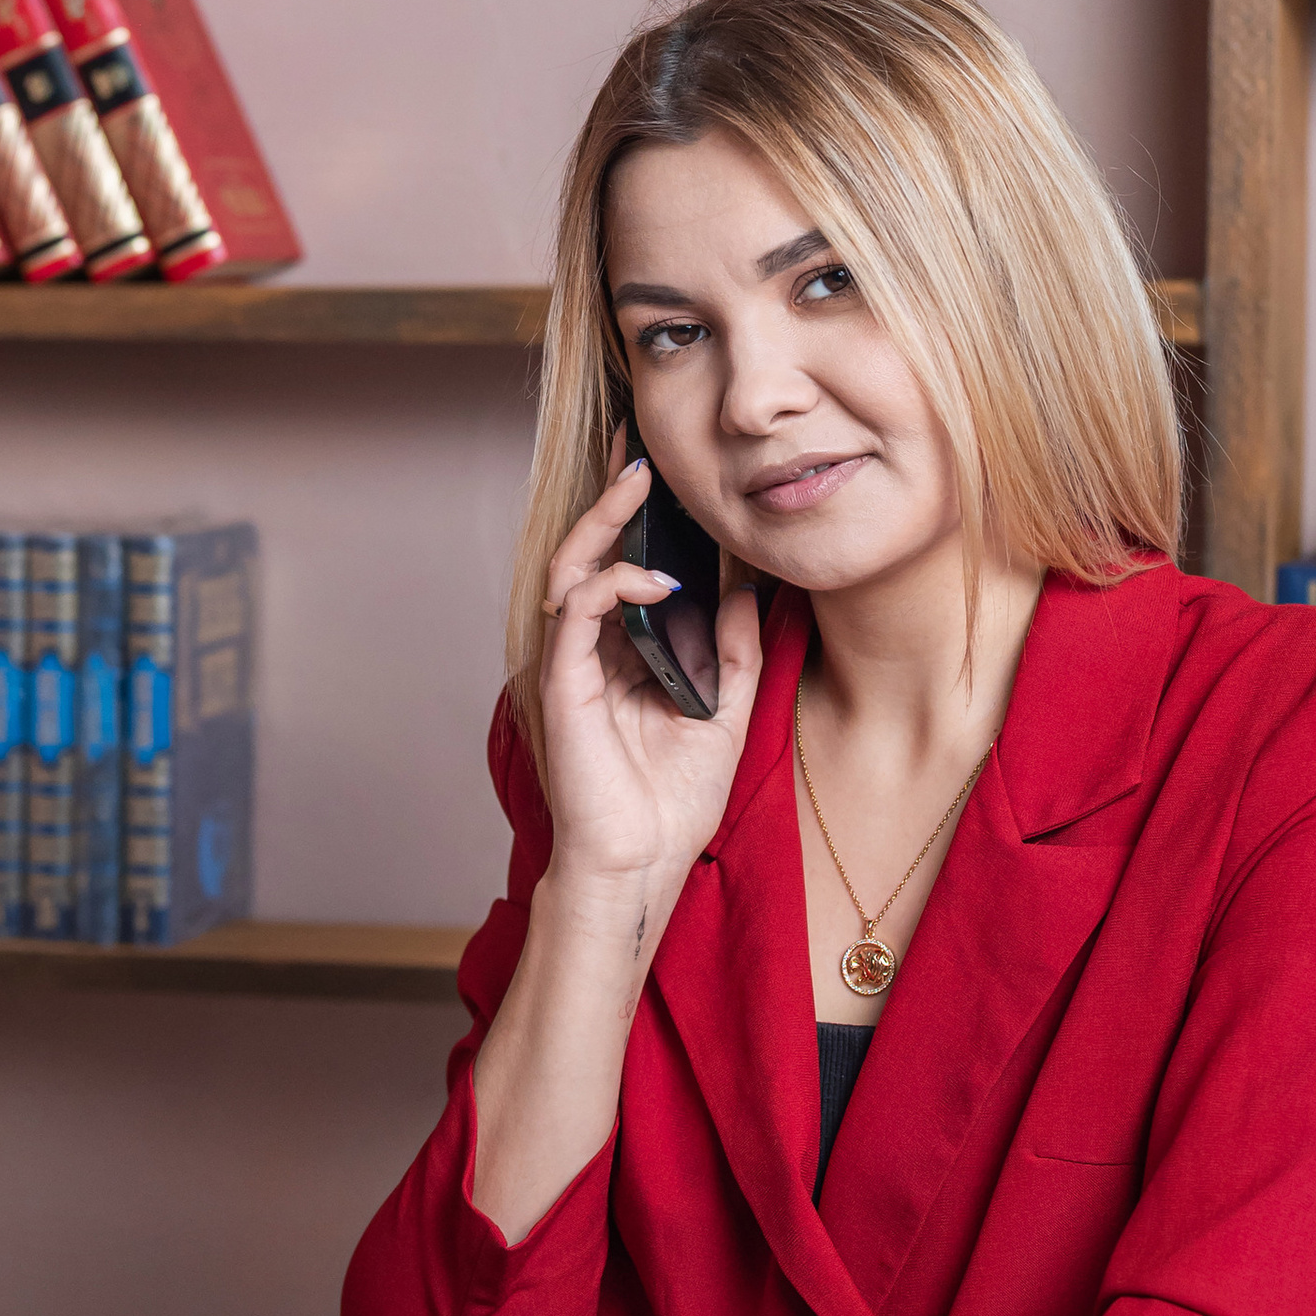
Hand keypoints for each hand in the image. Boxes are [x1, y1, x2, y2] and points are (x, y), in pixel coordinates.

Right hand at [536, 455, 765, 914]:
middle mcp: (591, 651)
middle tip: (640, 447)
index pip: (623, 566)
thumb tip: (751, 587)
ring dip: (605, 520)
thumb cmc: (671, 806)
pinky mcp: (564, 683)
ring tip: (639, 480)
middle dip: (612, 495)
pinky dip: (613, 583)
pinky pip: (577, 611)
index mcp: (622, 654)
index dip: (637, 517)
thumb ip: (735, 651)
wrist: (641, 868)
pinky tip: (655, 577)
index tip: (664, 469)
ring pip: (573, 567)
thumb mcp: (726, 713)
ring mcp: (572, 664)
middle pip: (589, 552)